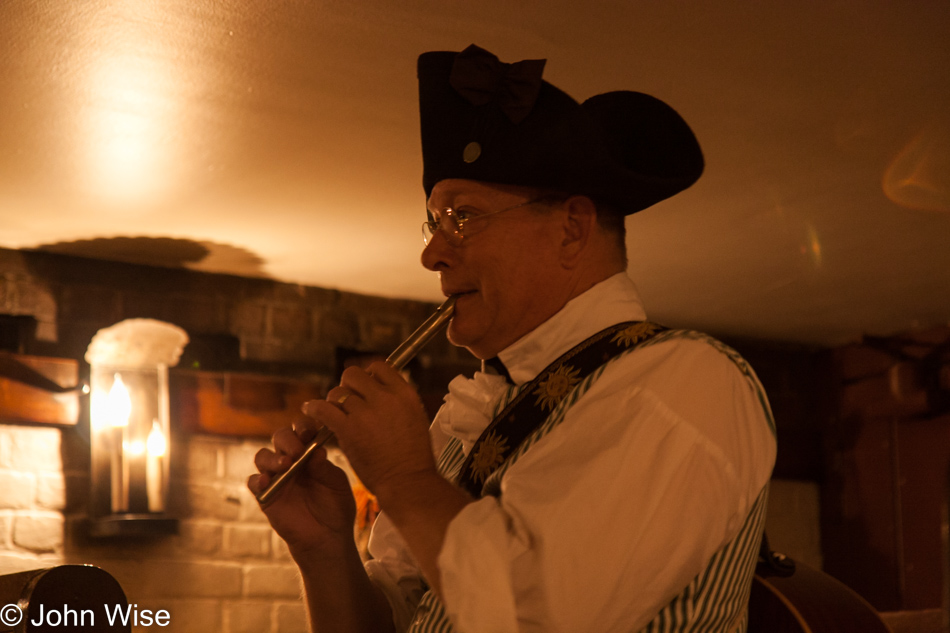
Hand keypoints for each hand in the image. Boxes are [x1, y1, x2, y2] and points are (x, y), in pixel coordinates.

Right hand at [248, 420, 356, 561]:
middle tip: (297, 450)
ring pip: (263, 456)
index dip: (302, 428)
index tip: (309, 434)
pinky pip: (253, 482)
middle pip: (279, 437)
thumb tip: (317, 451)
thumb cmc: (335, 507)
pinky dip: (257, 479)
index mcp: (310, 453)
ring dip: (272, 457)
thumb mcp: (336, 485)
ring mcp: (276, 477)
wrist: (328, 537)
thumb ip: (325, 468)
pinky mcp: (266, 496)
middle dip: (287, 440)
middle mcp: (291, 461)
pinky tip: (267, 482)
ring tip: (285, 465)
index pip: (301, 431)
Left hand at [303, 361, 436, 501]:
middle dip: (347, 385)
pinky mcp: (348, 428)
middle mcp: (386, 398)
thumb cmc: (413, 458)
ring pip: (338, 392)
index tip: (363, 386)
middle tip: (346, 400)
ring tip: (332, 411)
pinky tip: (311, 410)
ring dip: (333, 401)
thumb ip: (398, 403)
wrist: (408, 482)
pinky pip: (324, 408)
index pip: (380, 367)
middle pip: (355, 374)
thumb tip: (381, 393)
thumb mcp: (415, 419)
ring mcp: (366, 412)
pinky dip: (315, 408)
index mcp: (405, 394)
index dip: (368, 375)